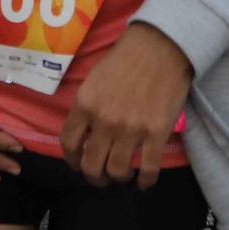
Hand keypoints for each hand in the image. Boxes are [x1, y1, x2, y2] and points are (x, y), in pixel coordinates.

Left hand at [59, 24, 191, 187]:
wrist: (160, 46)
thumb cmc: (126, 58)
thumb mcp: (94, 79)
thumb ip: (87, 107)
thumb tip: (85, 132)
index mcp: (85, 104)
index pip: (69, 143)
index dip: (72, 160)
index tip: (77, 164)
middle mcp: (104, 121)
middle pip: (92, 165)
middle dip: (95, 177)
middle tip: (101, 177)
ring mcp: (130, 129)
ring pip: (118, 171)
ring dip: (119, 178)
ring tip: (123, 176)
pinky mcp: (156, 133)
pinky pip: (148, 169)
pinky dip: (145, 181)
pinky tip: (144, 182)